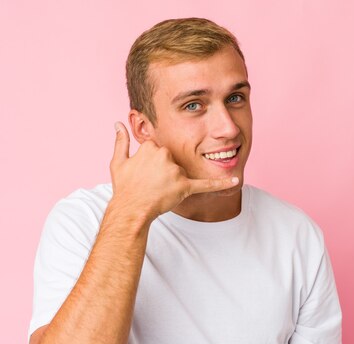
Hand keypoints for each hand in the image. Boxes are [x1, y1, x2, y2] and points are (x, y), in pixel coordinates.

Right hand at [109, 122, 238, 220]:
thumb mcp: (118, 162)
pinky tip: (235, 180)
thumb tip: (118, 123)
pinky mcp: (185, 187)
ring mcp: (175, 171)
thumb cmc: (125, 188)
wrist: (131, 210)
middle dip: (163, 170)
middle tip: (150, 182)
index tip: (144, 172)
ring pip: (180, 171)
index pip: (158, 149)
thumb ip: (121, 141)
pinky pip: (205, 184)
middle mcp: (165, 156)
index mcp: (151, 147)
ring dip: (172, 181)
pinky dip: (222, 183)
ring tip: (158, 190)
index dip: (151, 162)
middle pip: (171, 158)